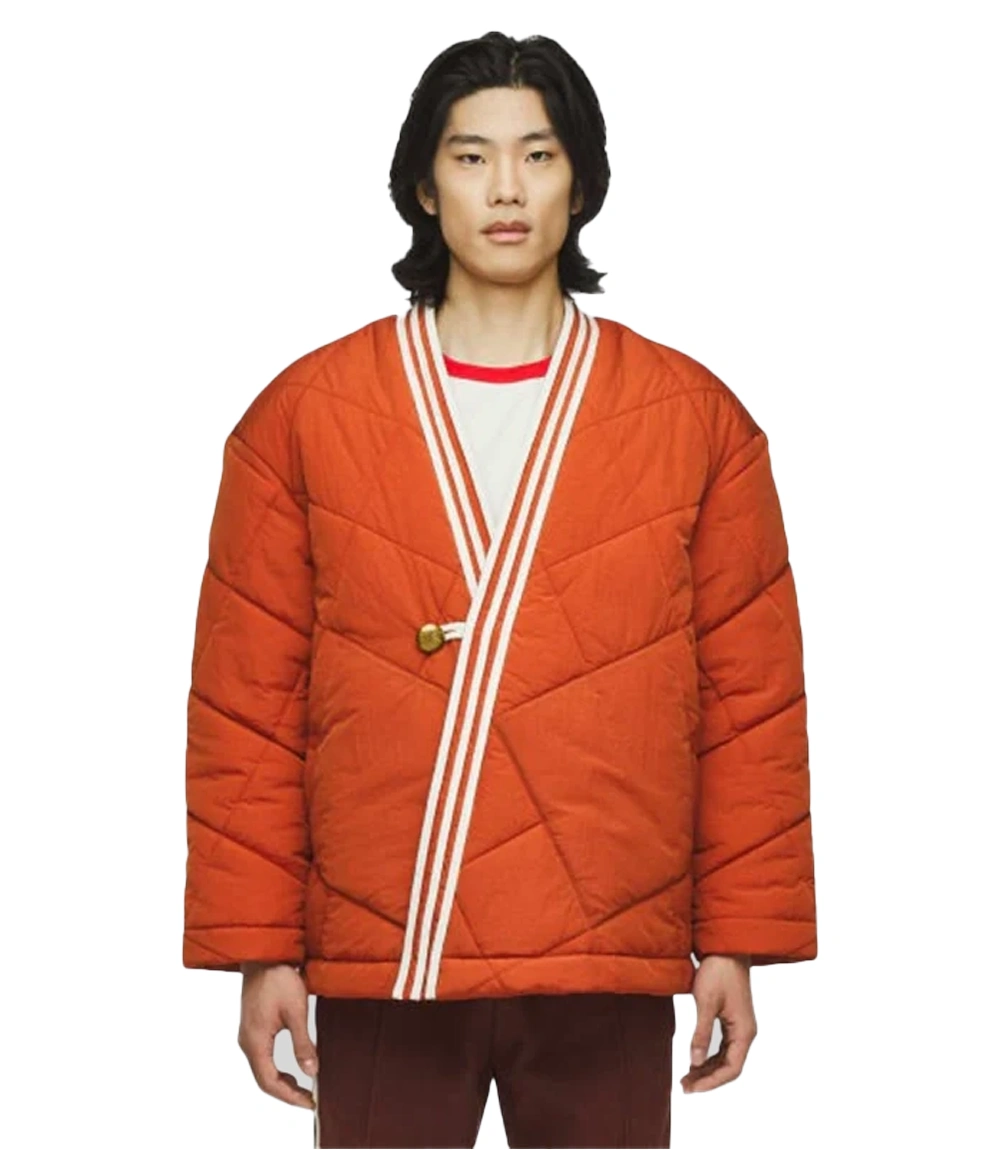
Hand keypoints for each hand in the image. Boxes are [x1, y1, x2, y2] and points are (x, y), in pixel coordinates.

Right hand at [237, 961, 317, 1108]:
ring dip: (281, 1082)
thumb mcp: (296, 1011)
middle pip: (263, 1080)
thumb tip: (311, 1071)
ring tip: (304, 1087)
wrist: (264, 954)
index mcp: (255, 1041)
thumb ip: (303, 1044)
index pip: (269, 1082)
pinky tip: (291, 1067)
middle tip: (309, 1099)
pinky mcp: (252, 1028)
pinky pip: (262, 1058)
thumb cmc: (278, 978)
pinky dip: (276, 1069)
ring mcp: (247, 1035)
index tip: (309, 1103)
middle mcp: (247, 1042)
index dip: (290, 1096)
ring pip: (262, 1070)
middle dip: (286, 1093)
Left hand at [680, 954, 755, 1092]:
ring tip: (687, 1077)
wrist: (726, 948)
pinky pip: (723, 1046)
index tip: (692, 1088)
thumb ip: (701, 1033)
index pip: (731, 1069)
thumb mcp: (706, 1002)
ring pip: (726, 1058)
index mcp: (744, 1032)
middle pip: (729, 1067)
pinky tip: (695, 1060)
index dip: (712, 1082)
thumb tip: (694, 1062)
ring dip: (708, 1069)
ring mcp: (740, 1027)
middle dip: (707, 1079)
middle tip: (684, 1086)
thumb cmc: (718, 971)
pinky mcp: (732, 1020)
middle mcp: (745, 1033)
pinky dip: (709, 1056)